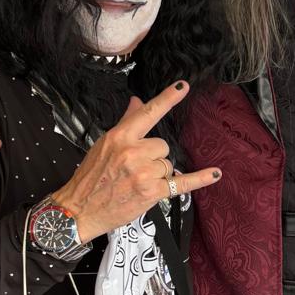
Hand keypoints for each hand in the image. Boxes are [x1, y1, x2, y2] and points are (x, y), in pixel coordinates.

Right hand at [55, 82, 220, 244]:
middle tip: (134, 169)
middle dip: (154, 157)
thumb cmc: (90, 177)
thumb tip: (137, 102)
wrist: (79, 209)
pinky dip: (200, 179)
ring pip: (168, 164)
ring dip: (158, 173)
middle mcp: (133, 152)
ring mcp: (143, 173)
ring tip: (136, 183)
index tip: (183, 86)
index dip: (168, 98)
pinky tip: (215, 173)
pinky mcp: (151, 193)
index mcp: (120, 137)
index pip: (148, 113)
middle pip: (163, 145)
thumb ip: (126, 123)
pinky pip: (182, 183)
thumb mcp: (104, 145)